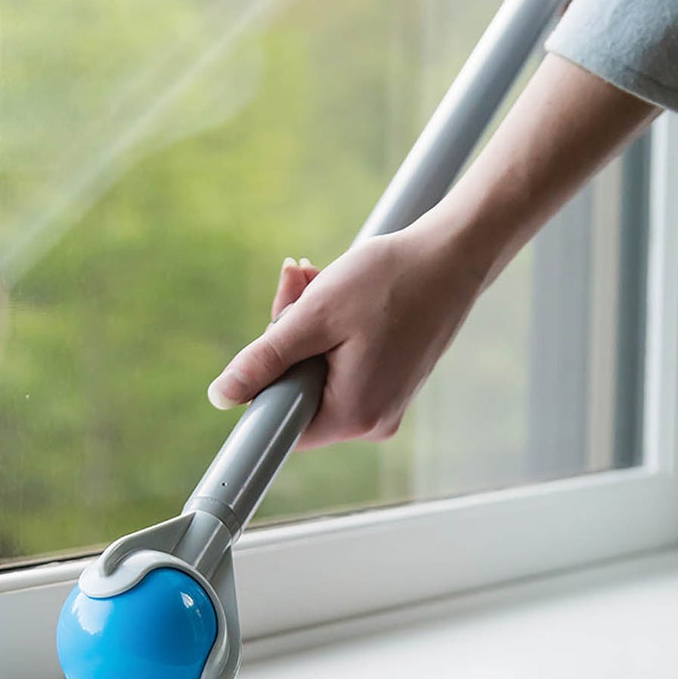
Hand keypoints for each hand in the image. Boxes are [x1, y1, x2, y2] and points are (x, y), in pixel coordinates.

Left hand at [206, 230, 480, 450]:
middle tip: (294, 287)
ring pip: (317, 373)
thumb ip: (265, 359)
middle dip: (285, 340)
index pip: (282, 423)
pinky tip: (334, 292)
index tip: (269, 340)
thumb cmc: (390, 280)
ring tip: (314, 280)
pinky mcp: (391, 382)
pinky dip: (329, 330)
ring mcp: (385, 403)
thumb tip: (223, 395)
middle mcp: (373, 421)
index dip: (263, 383)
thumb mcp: (315, 316)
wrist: (454, 255)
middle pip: (298, 392)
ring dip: (304, 327)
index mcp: (354, 414)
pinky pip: (342, 366)